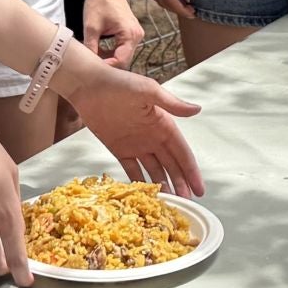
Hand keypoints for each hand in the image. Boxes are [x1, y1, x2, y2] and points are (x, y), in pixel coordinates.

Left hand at [68, 65, 204, 195]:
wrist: (88, 86)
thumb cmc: (119, 83)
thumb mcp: (148, 90)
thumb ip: (171, 103)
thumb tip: (197, 110)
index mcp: (163, 124)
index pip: (182, 152)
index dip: (191, 171)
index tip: (199, 190)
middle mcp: (152, 137)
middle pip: (170, 165)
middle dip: (179, 184)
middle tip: (186, 204)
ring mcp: (136, 144)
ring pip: (153, 170)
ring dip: (162, 185)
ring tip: (168, 204)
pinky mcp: (119, 149)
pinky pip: (132, 170)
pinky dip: (139, 182)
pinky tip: (145, 195)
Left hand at [82, 0, 143, 67]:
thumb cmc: (99, 1)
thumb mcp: (91, 26)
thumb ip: (91, 46)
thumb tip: (88, 64)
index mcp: (130, 34)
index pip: (121, 61)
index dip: (107, 67)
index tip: (93, 69)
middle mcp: (137, 36)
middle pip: (124, 61)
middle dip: (108, 64)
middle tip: (91, 66)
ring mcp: (135, 35)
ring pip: (123, 56)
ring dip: (109, 59)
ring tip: (93, 57)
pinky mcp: (130, 33)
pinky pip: (122, 49)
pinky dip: (111, 52)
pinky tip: (99, 50)